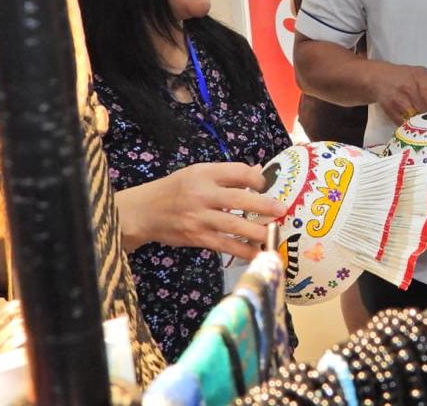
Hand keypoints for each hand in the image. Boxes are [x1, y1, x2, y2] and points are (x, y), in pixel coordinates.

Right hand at [116, 162, 286, 259]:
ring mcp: (200, 218)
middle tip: (282, 210)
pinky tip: (258, 253)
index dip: (257, 179)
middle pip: (239, 199)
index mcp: (204, 174)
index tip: (266, 185)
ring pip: (234, 226)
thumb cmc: (175, 189)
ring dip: (258, 232)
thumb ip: (228, 174)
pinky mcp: (198, 238)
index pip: (238, 173)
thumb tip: (259, 172)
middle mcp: (203, 195)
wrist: (144, 212)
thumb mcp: (198, 173)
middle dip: (264, 205)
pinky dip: (243, 251)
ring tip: (275, 234)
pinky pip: (225, 245)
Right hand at [367, 60, 426, 123]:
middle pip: (426, 109)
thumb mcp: (425, 78)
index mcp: (421, 76)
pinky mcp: (390, 111)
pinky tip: (417, 129)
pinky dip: (412, 128)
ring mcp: (398, 99)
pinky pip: (405, 124)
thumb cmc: (408, 78)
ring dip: (425, 126)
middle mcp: (409, 87)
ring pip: (416, 119)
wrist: (380, 78)